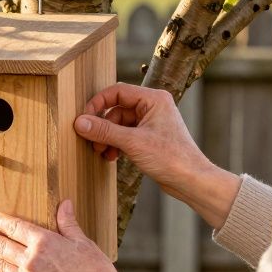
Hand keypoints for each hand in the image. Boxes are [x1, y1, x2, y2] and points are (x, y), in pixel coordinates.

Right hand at [74, 83, 240, 228]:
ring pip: (119, 124)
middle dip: (102, 126)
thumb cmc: (171, 157)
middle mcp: (153, 107)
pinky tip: (112, 157)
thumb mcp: (132, 142)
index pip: (117, 91)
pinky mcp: (149, 138)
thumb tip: (80, 122)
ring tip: (102, 152)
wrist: (191, 180)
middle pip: (116, 109)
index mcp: (153, 99)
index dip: (98, 103)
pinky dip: (116, 144)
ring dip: (107, 138)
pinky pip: (125, 135)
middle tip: (92, 142)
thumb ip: (104, 131)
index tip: (84, 118)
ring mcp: (151, 123)